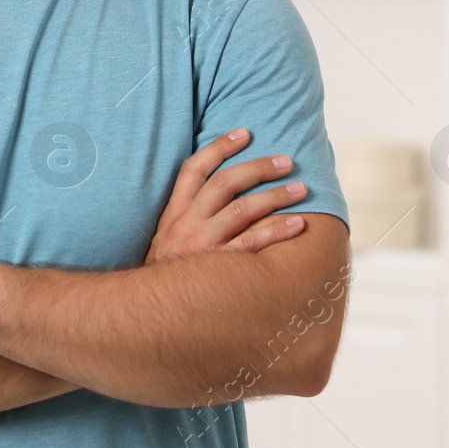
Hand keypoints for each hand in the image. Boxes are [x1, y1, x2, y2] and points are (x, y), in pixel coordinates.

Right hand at [147, 128, 308, 264]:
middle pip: (224, 183)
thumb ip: (186, 219)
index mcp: (173, 214)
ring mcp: (202, 246)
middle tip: (286, 160)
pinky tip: (297, 224)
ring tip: (301, 188)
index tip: (244, 132)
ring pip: (242, 209)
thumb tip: (218, 197)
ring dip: (275, 195)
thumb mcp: (166, 242)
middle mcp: (186, 225)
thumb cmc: (167, 278)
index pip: (193, 170)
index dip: (219, 147)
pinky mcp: (217, 268)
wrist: (147, 315)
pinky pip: (252, 244)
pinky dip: (276, 231)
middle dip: (258, 167)